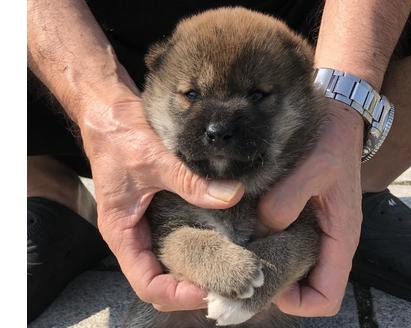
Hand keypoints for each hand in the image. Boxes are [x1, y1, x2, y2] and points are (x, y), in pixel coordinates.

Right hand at [78, 95, 244, 311]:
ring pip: (171, 264)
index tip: (209, 290)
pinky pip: (178, 239)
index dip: (178, 294)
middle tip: (228, 283)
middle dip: (192, 288)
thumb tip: (232, 195)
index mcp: (121, 232)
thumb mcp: (154, 159)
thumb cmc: (118, 136)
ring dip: (197, 271)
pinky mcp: (159, 212)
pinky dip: (198, 246)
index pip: (147, 283)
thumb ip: (190, 181)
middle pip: (161, 281)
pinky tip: (223, 242)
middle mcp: (134, 236)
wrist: (109, 113)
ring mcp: (146, 225)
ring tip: (229, 269)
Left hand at [258, 100, 363, 315]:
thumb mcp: (314, 167)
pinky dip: (267, 245)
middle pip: (305, 289)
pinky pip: (285, 245)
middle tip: (241, 267)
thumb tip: (265, 224)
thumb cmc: (332, 143)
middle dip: (275, 286)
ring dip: (268, 265)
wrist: (339, 121)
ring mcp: (316, 233)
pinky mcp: (304, 219)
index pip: (325, 298)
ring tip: (239, 249)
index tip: (267, 283)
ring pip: (294, 268)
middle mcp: (329, 243)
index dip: (297, 302)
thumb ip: (288, 198)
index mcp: (340, 239)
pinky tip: (245, 229)